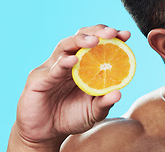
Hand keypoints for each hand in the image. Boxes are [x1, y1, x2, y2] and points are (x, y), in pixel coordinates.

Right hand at [9, 25, 130, 149]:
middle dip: (97, 31)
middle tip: (112, 33)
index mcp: (84, 64)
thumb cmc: (71, 118)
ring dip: (80, 40)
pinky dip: (63, 63)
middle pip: (81, 37)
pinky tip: (73, 60)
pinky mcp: (38, 79)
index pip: (97, 43)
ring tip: (95, 41)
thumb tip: (119, 93)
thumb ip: (104, 103)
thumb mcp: (93, 112)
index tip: (126, 35)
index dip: (111, 36)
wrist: (45, 134)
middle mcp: (68, 61)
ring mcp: (52, 67)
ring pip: (65, 45)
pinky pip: (52, 69)